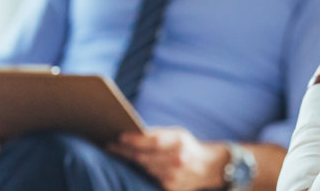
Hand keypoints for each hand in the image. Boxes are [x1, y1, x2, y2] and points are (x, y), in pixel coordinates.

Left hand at [106, 127, 227, 190]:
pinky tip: (134, 165)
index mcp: (180, 141)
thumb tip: (132, 134)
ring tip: (119, 153)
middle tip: (111, 146)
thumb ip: (158, 135)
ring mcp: (174, 175)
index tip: (119, 137)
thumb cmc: (187, 146)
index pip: (153, 141)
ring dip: (131, 161)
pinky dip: (142, 171)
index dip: (134, 140)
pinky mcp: (171, 187)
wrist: (209, 167)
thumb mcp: (178, 134)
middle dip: (125, 151)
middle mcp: (178, 159)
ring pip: (144, 168)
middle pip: (144, 157)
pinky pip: (150, 177)